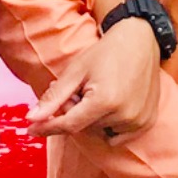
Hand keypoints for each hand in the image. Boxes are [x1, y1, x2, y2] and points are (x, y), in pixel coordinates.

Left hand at [26, 15, 162, 141]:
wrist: (140, 41)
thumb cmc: (105, 53)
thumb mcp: (76, 71)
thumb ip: (54, 97)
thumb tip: (31, 118)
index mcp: (105, 101)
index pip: (69, 125)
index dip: (48, 127)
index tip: (31, 129)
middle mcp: (124, 115)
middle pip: (84, 127)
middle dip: (73, 112)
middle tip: (75, 90)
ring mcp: (138, 121)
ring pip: (99, 131)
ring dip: (91, 118)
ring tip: (94, 92)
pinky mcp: (146, 123)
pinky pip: (117, 136)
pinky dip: (108, 125)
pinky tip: (110, 103)